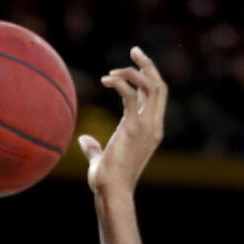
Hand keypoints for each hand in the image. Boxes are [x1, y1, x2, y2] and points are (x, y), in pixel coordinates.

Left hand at [80, 48, 166, 194]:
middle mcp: (153, 126)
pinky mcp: (133, 127)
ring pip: (151, 85)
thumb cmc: (106, 183)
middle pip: (159, 85)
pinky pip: (131, 95)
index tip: (136, 63)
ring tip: (115, 68)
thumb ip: (95, 148)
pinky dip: (120, 82)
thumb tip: (84, 139)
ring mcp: (146, 126)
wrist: (111, 193)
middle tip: (134, 51)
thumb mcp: (101, 161)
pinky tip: (106, 80)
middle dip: (148, 65)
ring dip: (135, 70)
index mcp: (152, 131)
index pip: (157, 96)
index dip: (149, 77)